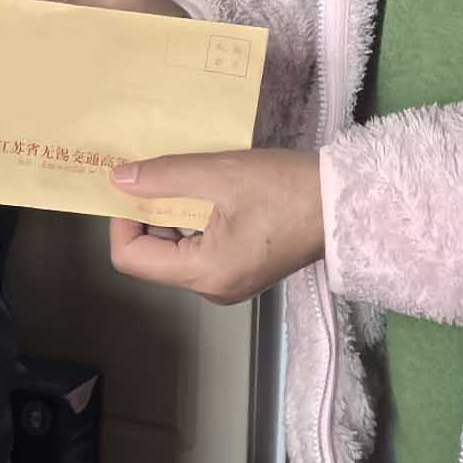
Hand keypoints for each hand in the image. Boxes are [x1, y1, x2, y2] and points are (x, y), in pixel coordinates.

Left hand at [106, 148, 324, 302]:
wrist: (344, 205)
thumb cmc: (285, 188)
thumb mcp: (220, 174)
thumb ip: (164, 177)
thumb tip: (118, 179)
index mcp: (205, 273)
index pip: (131, 258)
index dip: (120, 221)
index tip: (133, 185)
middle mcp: (211, 289)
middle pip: (151, 257)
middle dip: (147, 215)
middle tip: (158, 175)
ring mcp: (227, 283)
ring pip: (174, 252)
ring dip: (171, 215)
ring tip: (186, 180)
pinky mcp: (240, 271)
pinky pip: (198, 250)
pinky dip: (192, 221)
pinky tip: (207, 193)